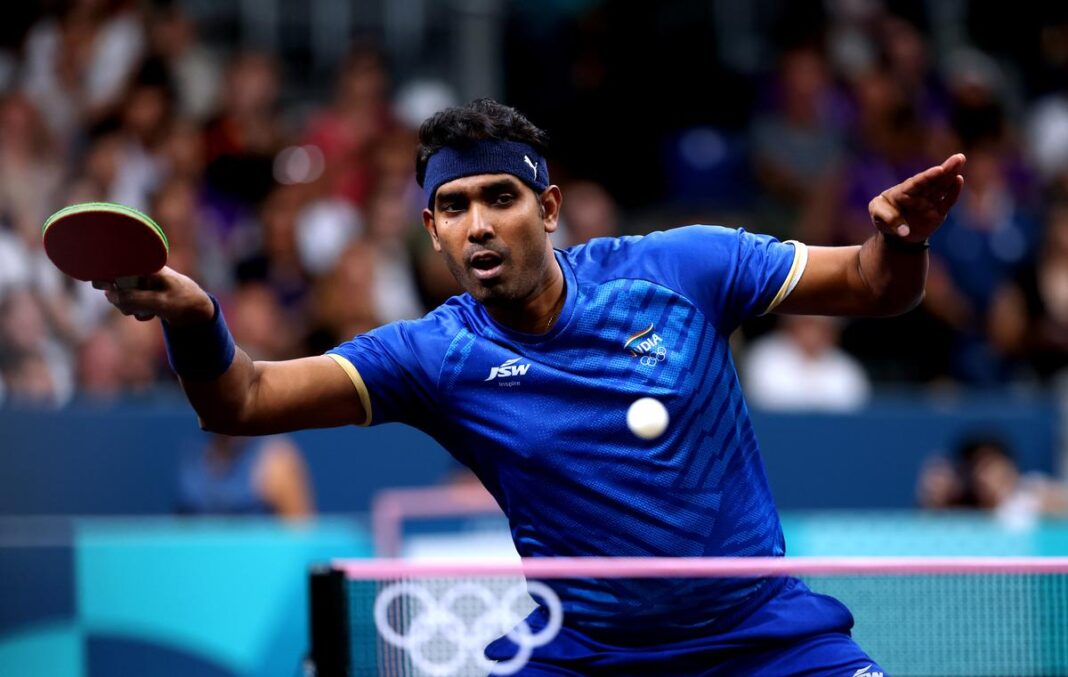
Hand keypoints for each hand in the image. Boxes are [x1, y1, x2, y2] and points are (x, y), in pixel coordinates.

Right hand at [92, 267, 214, 325]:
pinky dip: (135, 311)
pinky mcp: (140, 293)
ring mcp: (139, 283)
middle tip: (131, 308)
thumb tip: (110, 295)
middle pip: (112, 283)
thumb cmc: (183, 300)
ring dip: (128, 307)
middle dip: (119, 298)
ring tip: (147, 311)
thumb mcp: (161, 302)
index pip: (116, 264)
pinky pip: (127, 303)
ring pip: (118, 296)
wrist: (198, 309)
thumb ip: (135, 299)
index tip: (105, 286)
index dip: (105, 275)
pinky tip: (151, 314)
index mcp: (145, 265)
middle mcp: (139, 271)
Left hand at [869, 153, 965, 241]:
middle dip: (946, 169)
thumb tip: (904, 231)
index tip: (939, 170)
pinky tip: (959, 180)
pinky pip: (947, 201)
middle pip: (934, 180)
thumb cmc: (882, 217)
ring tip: (960, 161)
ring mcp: (930, 201)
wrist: (894, 233)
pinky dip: (953, 192)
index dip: (928, 176)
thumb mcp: (877, 214)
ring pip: (943, 187)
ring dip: (952, 175)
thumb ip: (888, 218)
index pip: (917, 182)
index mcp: (903, 191)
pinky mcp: (938, 212)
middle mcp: (919, 193)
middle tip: (959, 157)